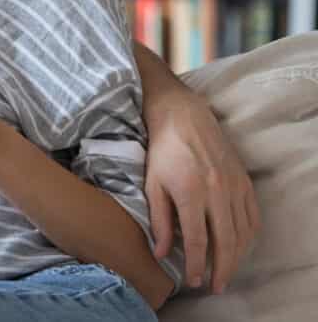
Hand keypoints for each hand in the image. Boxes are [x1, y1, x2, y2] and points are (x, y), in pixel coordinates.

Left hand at [144, 88, 259, 293]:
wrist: (185, 117)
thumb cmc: (163, 151)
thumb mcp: (152, 184)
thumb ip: (158, 220)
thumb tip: (160, 253)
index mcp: (190, 193)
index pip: (197, 240)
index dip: (196, 264)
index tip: (194, 281)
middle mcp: (217, 192)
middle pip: (225, 242)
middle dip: (221, 269)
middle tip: (215, 286)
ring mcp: (234, 187)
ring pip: (242, 232)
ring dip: (236, 257)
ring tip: (226, 272)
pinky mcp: (244, 181)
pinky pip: (252, 217)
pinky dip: (248, 236)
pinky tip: (240, 246)